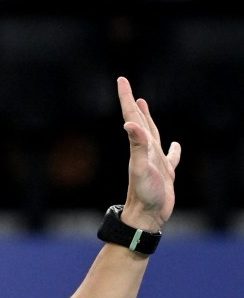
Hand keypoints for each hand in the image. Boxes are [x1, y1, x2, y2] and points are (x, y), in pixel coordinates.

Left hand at [117, 76, 180, 230]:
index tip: (121, 80)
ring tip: (143, 107)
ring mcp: (155, 162)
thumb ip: (137, 146)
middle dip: (133, 104)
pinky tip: (175, 146)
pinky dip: (174, 150)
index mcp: (139, 147)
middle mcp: (145, 151)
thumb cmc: (144, 195)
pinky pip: (171, 157)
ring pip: (152, 135)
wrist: (147, 217)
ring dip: (148, 120)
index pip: (132, 117)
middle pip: (139, 122)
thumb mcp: (141, 168)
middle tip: (127, 87)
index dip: (127, 98)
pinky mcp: (165, 174)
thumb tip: (129, 124)